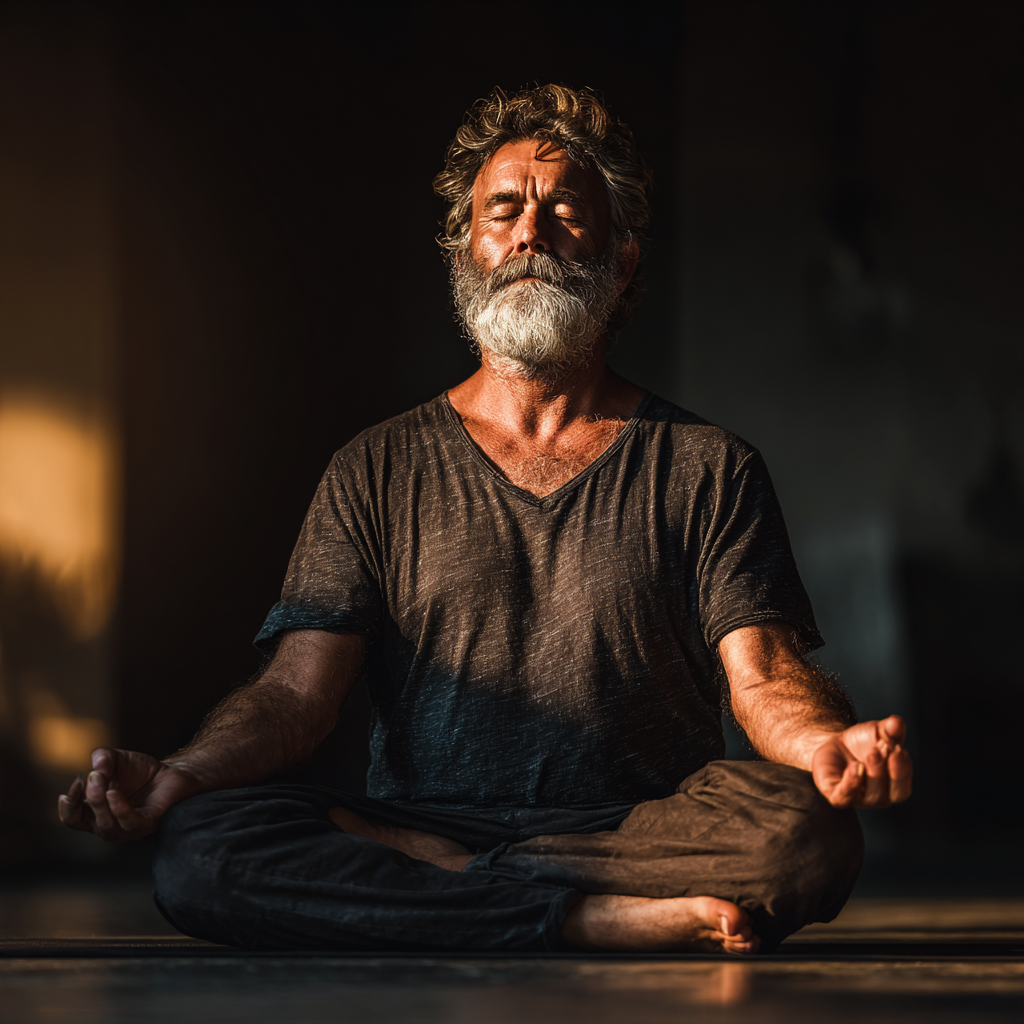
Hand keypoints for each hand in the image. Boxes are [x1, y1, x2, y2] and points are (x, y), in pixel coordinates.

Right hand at [58, 747, 200, 841]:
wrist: (171, 772)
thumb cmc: (140, 771)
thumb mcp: (115, 758)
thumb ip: (101, 758)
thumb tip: (94, 771)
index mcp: (94, 813)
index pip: (72, 818)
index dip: (68, 804)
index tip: (77, 782)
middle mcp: (108, 824)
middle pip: (85, 822)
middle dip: (86, 798)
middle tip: (92, 777)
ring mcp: (126, 828)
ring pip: (106, 825)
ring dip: (99, 803)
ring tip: (101, 781)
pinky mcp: (147, 824)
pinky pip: (130, 824)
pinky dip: (120, 810)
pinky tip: (114, 795)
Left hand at [811, 715, 911, 808]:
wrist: (835, 744)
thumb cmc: (862, 742)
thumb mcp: (878, 732)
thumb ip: (890, 729)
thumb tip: (897, 722)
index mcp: (891, 788)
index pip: (902, 789)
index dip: (902, 771)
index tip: (898, 750)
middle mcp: (877, 797)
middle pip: (887, 795)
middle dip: (886, 771)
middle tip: (881, 748)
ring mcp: (857, 798)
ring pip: (870, 796)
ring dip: (872, 774)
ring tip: (871, 752)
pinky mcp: (836, 795)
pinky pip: (843, 797)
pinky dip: (850, 783)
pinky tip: (853, 766)